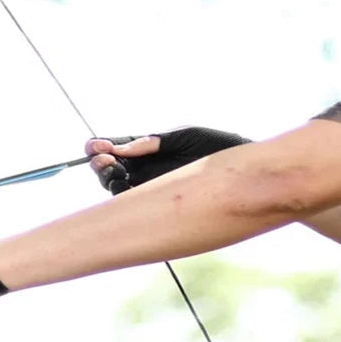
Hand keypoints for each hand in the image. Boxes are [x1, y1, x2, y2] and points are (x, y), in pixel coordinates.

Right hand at [86, 127, 251, 193]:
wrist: (246, 169)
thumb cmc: (218, 148)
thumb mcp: (186, 137)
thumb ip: (155, 142)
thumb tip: (124, 148)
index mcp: (148, 151)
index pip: (117, 149)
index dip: (101, 148)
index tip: (93, 146)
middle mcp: (145, 170)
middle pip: (111, 169)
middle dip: (101, 164)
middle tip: (102, 158)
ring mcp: (151, 188)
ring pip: (117, 186)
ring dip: (108, 176)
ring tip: (111, 166)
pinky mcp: (160, 204)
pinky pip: (134, 202)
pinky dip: (123, 194)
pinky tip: (123, 183)